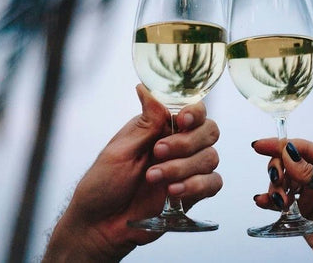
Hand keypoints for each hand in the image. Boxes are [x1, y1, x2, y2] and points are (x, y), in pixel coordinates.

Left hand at [43, 84, 221, 261]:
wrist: (99, 225)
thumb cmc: (102, 184)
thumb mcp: (119, 150)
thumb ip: (144, 123)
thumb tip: (146, 88)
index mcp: (159, 129)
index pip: (192, 111)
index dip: (195, 113)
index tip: (182, 121)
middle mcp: (178, 146)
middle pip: (209, 132)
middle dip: (186, 142)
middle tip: (158, 152)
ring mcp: (186, 170)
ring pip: (210, 158)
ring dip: (183, 167)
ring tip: (154, 178)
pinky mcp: (191, 194)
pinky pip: (213, 184)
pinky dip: (197, 186)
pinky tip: (173, 192)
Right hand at [252, 138, 312, 261]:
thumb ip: (311, 169)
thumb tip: (288, 154)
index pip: (301, 147)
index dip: (279, 145)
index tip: (261, 145)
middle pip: (286, 161)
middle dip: (278, 169)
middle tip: (278, 180)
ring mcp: (307, 190)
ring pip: (280, 179)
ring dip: (276, 188)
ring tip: (282, 201)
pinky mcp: (298, 207)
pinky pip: (277, 198)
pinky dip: (268, 199)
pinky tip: (265, 201)